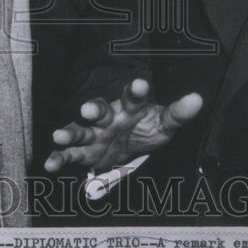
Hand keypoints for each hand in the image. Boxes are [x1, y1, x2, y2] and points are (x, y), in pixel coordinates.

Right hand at [43, 78, 202, 172]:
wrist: (129, 143)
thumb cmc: (146, 127)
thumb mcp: (164, 123)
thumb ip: (178, 113)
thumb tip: (198, 99)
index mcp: (130, 107)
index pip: (134, 96)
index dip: (136, 90)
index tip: (140, 83)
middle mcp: (109, 117)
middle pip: (100, 110)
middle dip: (93, 109)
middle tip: (87, 109)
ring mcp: (95, 134)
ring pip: (80, 130)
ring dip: (70, 132)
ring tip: (58, 136)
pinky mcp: (85, 151)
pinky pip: (71, 154)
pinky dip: (59, 158)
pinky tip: (50, 164)